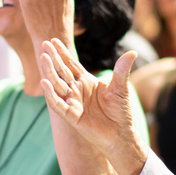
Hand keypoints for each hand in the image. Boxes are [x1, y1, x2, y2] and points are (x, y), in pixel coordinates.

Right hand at [39, 38, 145, 174]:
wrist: (121, 134)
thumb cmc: (120, 112)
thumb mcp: (121, 88)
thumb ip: (122, 70)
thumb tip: (132, 52)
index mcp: (86, 82)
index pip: (72, 64)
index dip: (63, 53)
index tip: (53, 40)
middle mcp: (77, 90)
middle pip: (62, 71)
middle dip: (54, 58)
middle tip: (44, 43)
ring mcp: (72, 102)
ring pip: (57, 85)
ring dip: (50, 72)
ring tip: (43, 57)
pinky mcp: (71, 116)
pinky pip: (58, 104)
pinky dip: (51, 94)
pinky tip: (45, 83)